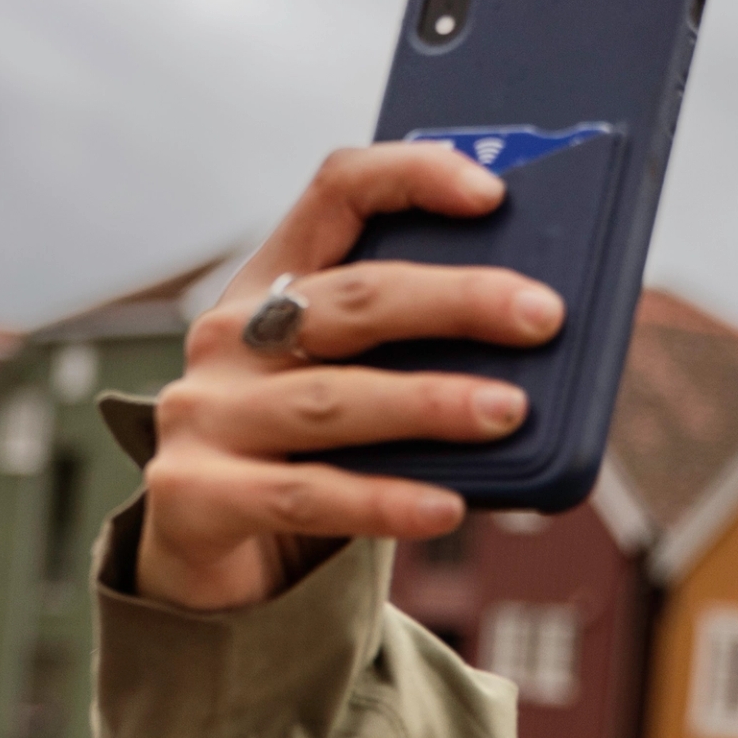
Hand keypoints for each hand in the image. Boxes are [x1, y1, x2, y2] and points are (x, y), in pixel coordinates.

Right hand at [135, 143, 563, 610]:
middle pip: (351, 298)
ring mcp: (204, 415)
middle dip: (455, 300)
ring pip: (333, 398)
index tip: (492, 193)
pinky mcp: (195, 495)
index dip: (412, 178)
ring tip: (509, 410)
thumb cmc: (303, 457)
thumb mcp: (349, 384)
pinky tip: (446, 507)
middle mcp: (229, 337)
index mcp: (270, 284)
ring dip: (429, 402)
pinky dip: (382, 502)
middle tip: (541, 315)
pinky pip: (306, 495)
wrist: (203, 560)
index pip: (336, 193)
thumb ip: (412, 353)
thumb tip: (539, 339)